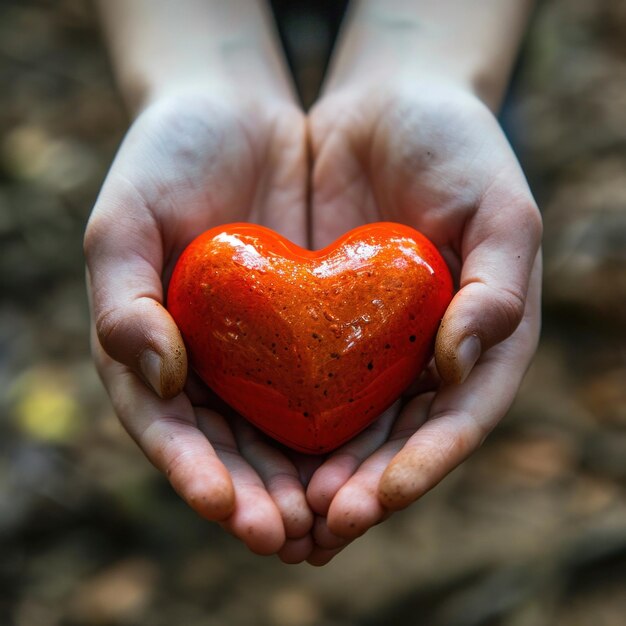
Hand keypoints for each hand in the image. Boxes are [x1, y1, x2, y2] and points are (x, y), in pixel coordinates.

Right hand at [84, 90, 316, 559]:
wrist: (235, 112)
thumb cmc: (166, 159)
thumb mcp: (125, 219)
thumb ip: (122, 299)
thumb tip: (157, 377)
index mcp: (155, 351)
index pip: (170, 430)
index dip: (194, 473)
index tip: (227, 507)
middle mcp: (211, 363)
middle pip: (232, 449)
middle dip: (260, 497)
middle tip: (292, 536)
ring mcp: (264, 349)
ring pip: (286, 433)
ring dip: (309, 481)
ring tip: (336, 519)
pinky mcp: (315, 327)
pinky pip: (334, 384)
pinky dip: (349, 425)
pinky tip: (372, 456)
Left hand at [303, 81, 541, 563]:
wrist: (389, 104)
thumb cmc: (458, 147)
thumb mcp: (500, 208)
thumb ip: (498, 286)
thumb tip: (461, 366)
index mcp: (479, 342)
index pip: (455, 423)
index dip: (421, 467)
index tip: (378, 499)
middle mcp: (425, 356)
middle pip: (395, 442)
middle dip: (358, 488)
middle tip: (316, 526)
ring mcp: (371, 342)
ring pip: (344, 426)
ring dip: (313, 474)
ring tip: (278, 513)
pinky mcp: (320, 321)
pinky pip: (299, 379)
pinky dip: (280, 420)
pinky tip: (248, 449)